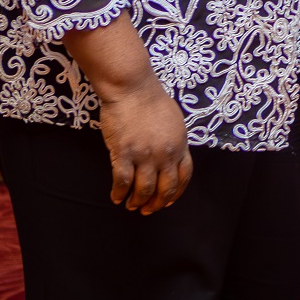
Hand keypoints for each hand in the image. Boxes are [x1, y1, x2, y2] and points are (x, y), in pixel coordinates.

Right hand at [96, 76, 191, 214]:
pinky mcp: (124, 153)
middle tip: (148, 210)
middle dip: (156, 203)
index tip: (168, 201)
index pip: (184, 176)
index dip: (176, 192)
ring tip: (131, 205)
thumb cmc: (151, 100)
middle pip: (165, 187)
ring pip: (143, 189)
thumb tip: (171, 156)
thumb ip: (174, 140)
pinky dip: (119, 192)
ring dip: (137, 201)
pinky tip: (116, 196)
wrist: (133, 89)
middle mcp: (165, 153)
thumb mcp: (174, 121)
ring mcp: (145, 154)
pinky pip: (122, 181)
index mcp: (180, 144)